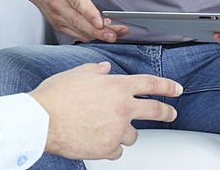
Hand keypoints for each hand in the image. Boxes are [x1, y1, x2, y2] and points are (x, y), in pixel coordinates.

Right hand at [26, 0, 129, 42]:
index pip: (76, 1)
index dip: (89, 13)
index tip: (101, 22)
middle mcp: (57, 2)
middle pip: (78, 21)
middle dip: (98, 31)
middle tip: (115, 35)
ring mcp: (56, 15)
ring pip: (77, 30)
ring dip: (96, 35)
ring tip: (113, 35)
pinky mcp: (56, 23)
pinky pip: (74, 33)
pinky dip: (88, 35)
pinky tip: (100, 32)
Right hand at [30, 62, 181, 159]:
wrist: (43, 121)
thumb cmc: (56, 96)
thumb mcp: (78, 73)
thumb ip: (96, 71)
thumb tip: (104, 68)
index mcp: (116, 86)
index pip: (150, 84)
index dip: (167, 86)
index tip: (176, 89)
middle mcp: (121, 108)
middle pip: (155, 111)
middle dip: (166, 112)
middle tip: (171, 113)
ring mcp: (116, 130)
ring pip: (133, 135)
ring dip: (125, 132)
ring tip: (108, 128)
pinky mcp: (107, 148)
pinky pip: (117, 150)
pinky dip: (110, 146)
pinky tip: (98, 140)